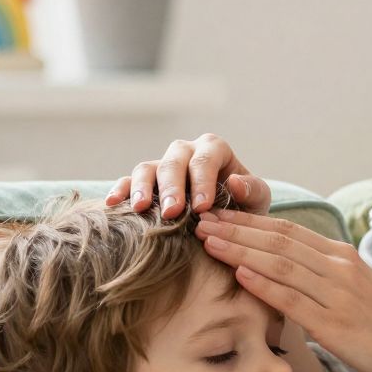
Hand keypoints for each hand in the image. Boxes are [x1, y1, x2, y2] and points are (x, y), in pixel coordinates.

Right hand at [106, 133, 271, 219]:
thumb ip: (252, 190)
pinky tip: (113, 204)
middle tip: (172, 212)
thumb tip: (233, 181)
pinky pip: (128, 182)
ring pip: (146, 168)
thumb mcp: (257, 200)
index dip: (202, 181)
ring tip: (140, 209)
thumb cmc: (245, 208)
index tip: (202, 207)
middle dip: (172, 187)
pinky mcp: (144, 183)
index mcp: (214, 149)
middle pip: (173, 162)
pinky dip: (120, 191)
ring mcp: (162, 165)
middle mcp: (185, 152)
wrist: (228, 223)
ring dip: (142, 188)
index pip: (206, 159)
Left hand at [191, 208, 371, 371]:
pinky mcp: (334, 323)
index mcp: (341, 256)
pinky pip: (292, 299)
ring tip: (208, 242)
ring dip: (240, 250)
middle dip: (235, 229)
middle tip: (201, 221)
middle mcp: (339, 267)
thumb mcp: (354, 289)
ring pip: (280, 264)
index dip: (249, 221)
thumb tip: (284, 273)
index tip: (218, 216)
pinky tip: (238, 273)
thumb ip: (321, 277)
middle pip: (278, 241)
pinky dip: (263, 284)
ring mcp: (337, 294)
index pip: (287, 231)